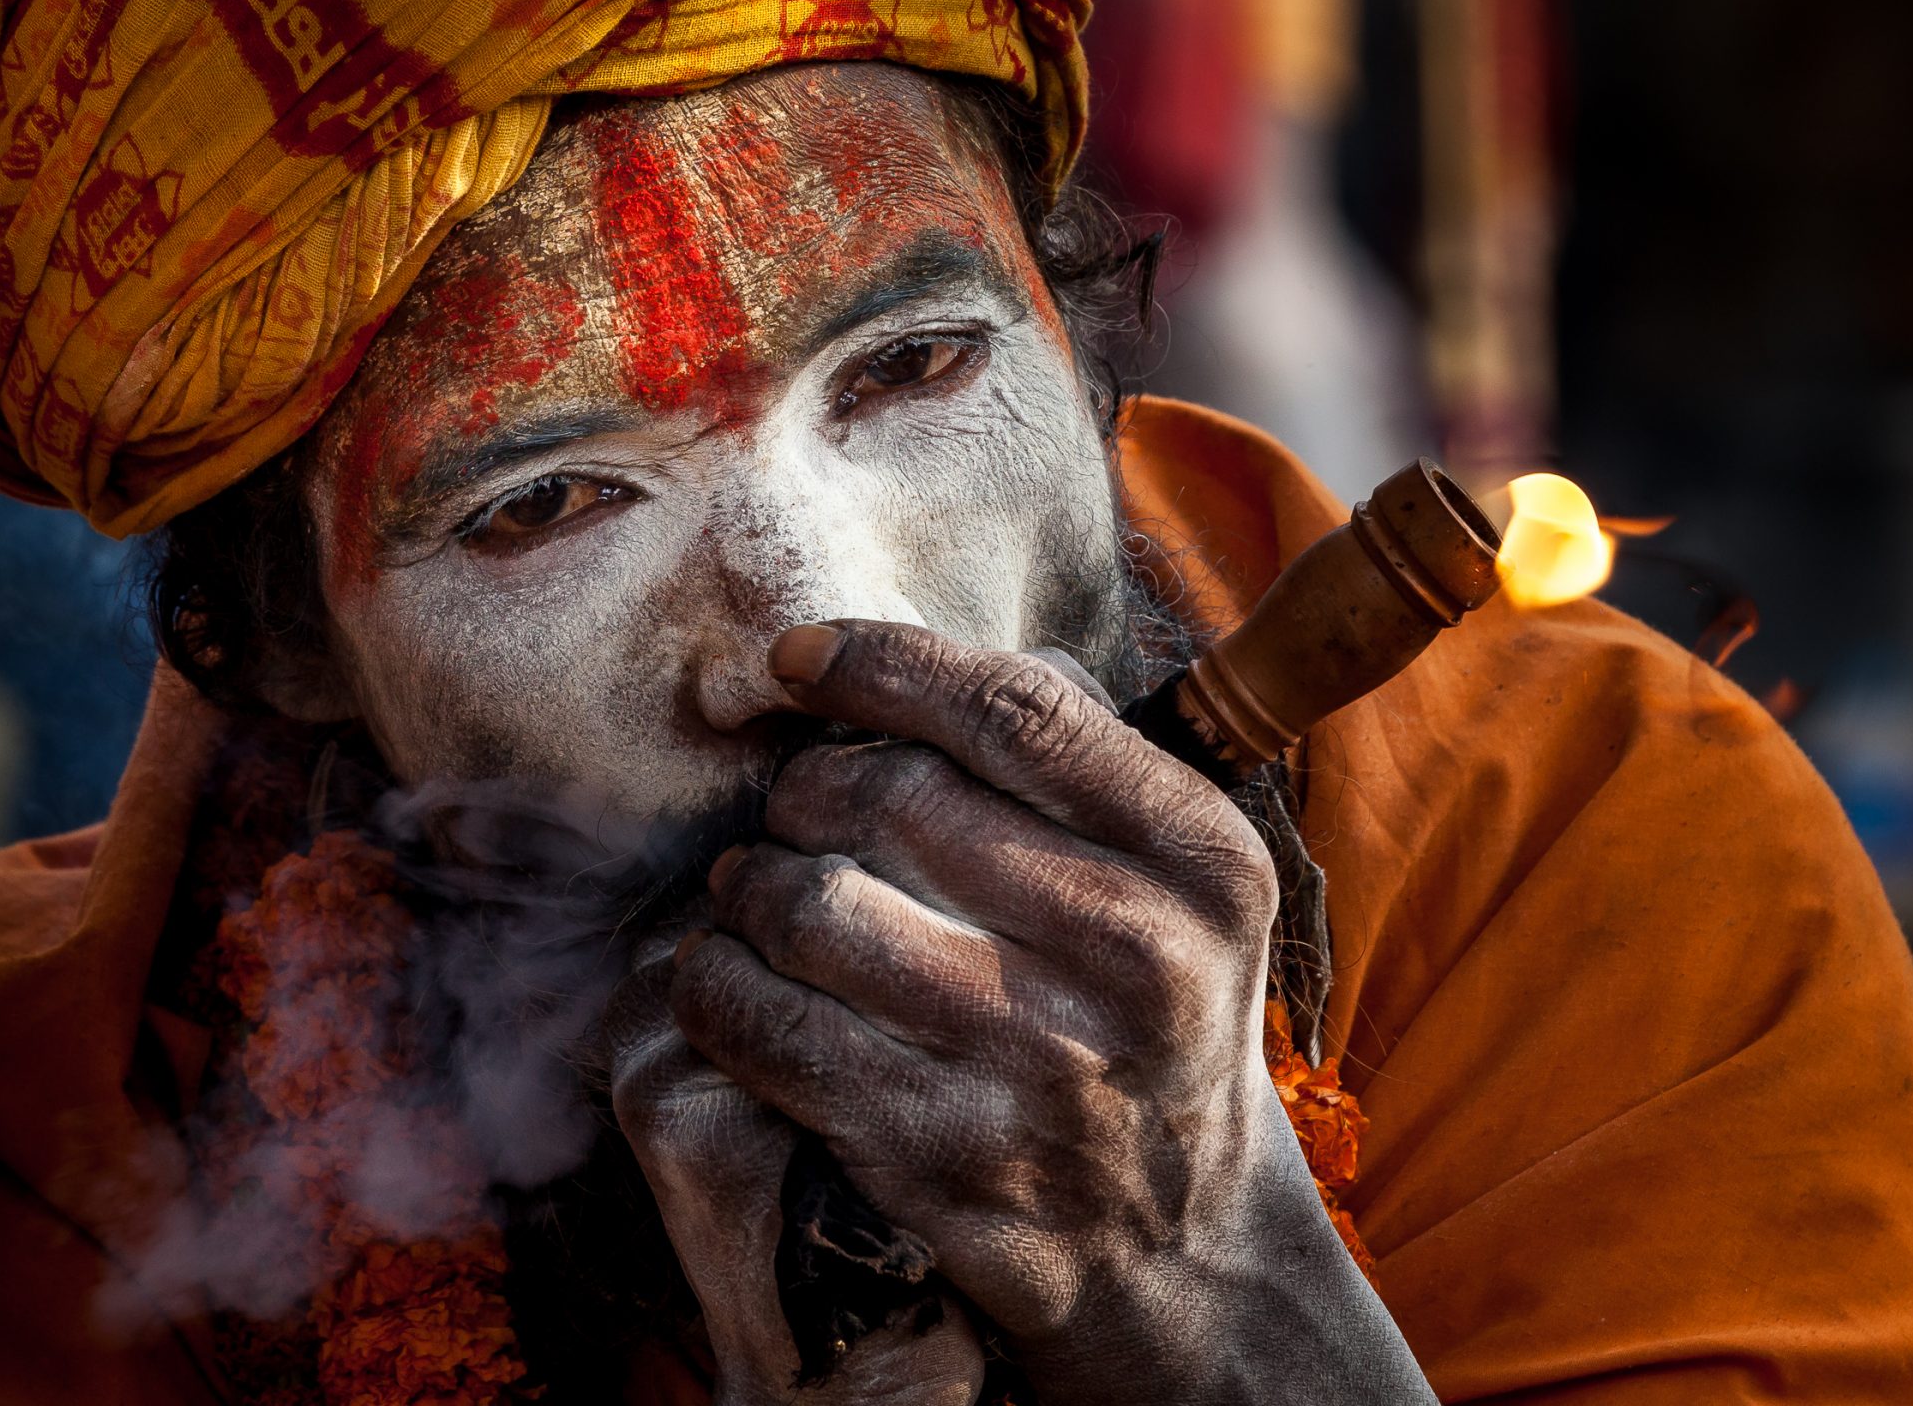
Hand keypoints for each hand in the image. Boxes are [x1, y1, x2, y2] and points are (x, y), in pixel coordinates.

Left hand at [667, 621, 1432, 1405]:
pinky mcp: (934, 1154)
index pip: (1016, 711)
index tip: (795, 659)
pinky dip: (713, 984)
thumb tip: (918, 665)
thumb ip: (1080, 758)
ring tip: (748, 893)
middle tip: (788, 814)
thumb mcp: (1184, 885)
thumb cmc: (1152, 1023)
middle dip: (803, 790)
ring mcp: (1030, 1063)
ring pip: (811, 908)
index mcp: (1199, 859)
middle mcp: (1132, 954)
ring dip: (746, 887)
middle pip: (892, 798)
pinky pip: (765, 1028)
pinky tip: (721, 974)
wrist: (1182, 1252)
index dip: (882, 665)